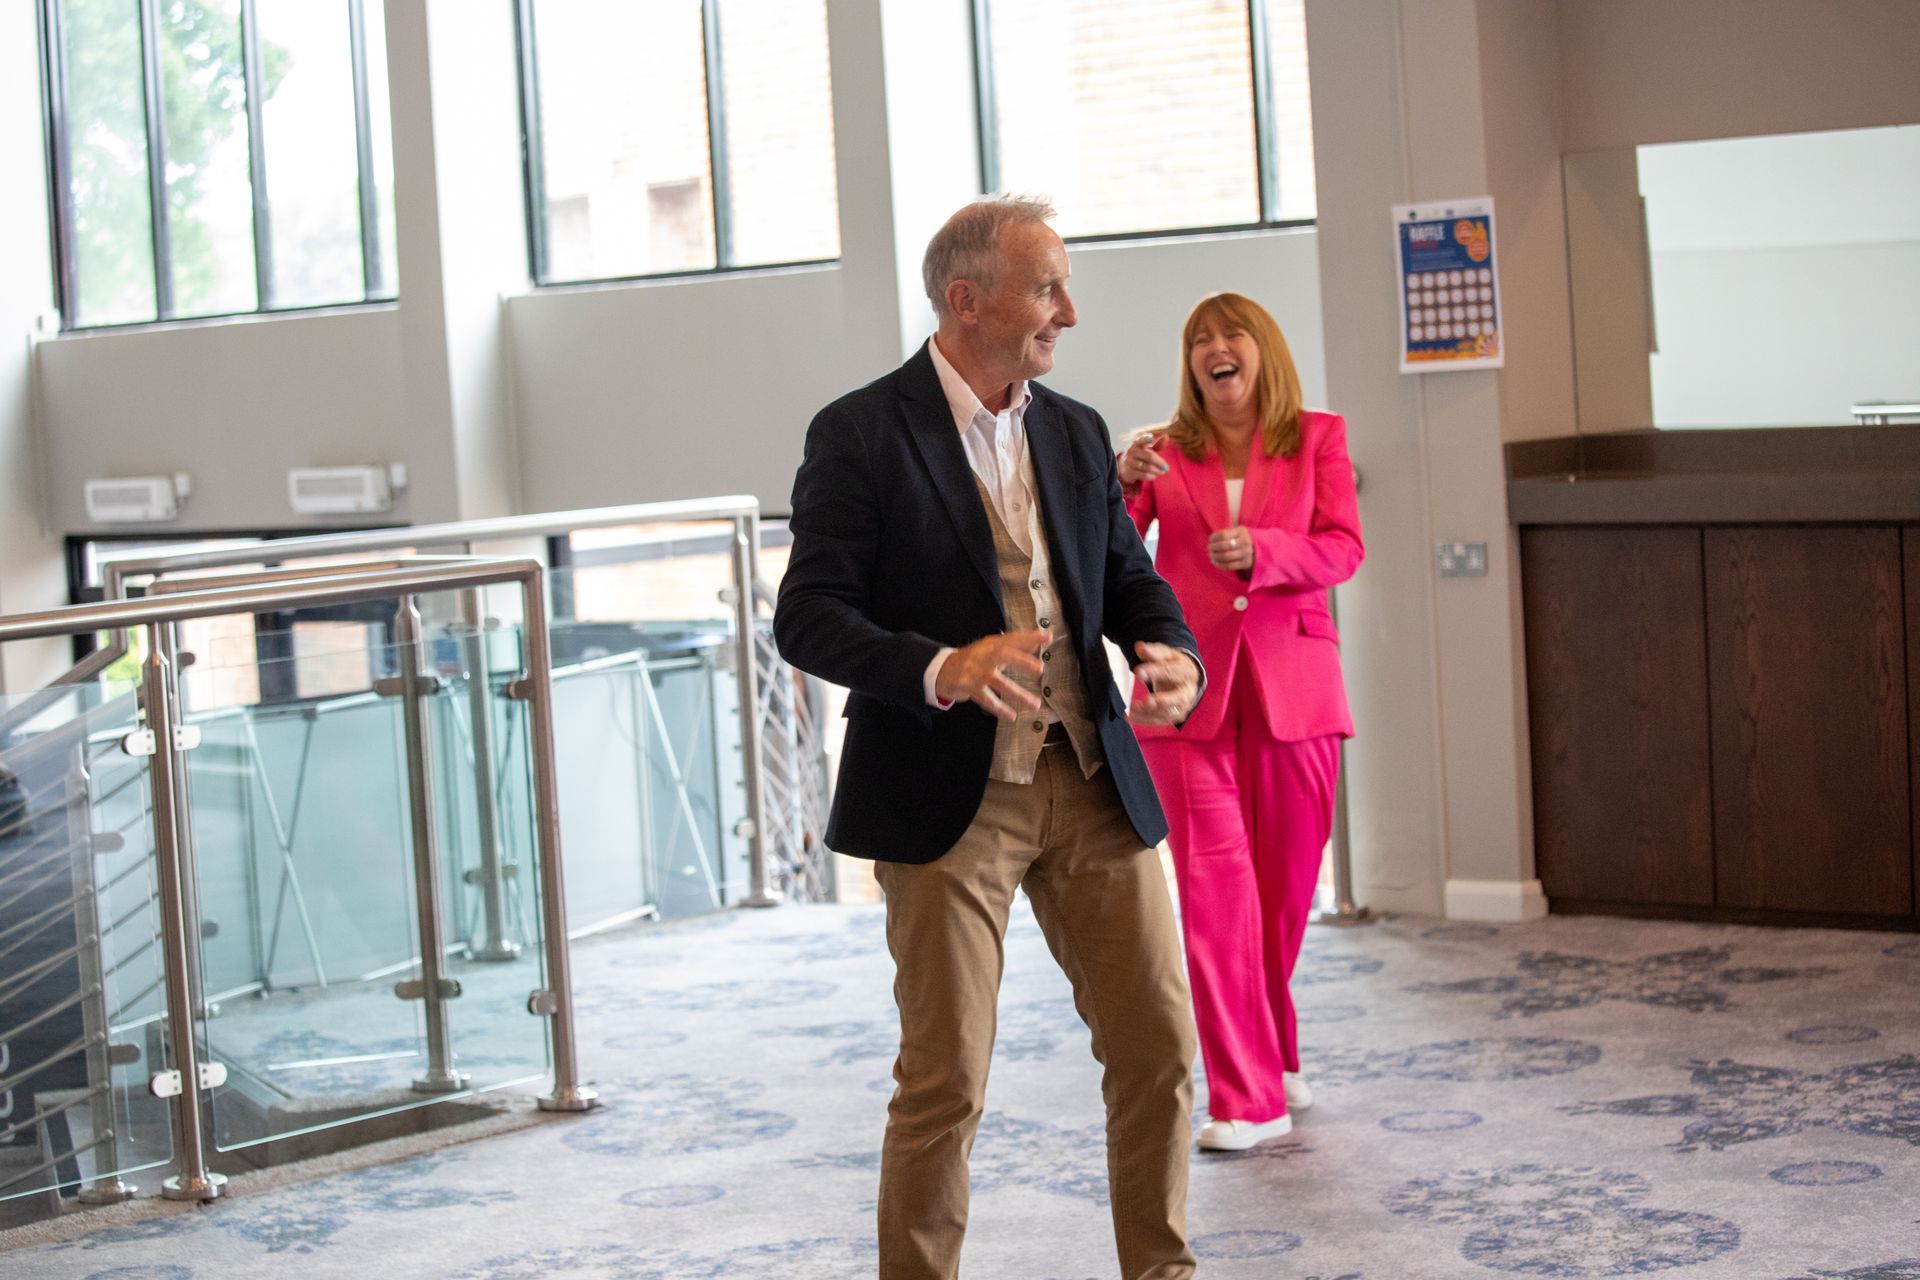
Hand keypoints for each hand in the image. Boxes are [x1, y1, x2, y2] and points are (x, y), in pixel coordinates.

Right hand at [935, 629, 1050, 720]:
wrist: (943, 670)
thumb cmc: (974, 659)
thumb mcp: (993, 648)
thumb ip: (1017, 644)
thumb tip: (1042, 638)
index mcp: (992, 644)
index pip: (1012, 638)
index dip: (1029, 637)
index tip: (1047, 637)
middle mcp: (984, 656)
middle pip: (1003, 655)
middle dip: (1022, 661)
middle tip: (1040, 669)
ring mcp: (976, 672)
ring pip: (999, 683)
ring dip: (1018, 694)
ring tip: (1035, 704)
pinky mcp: (969, 687)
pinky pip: (987, 700)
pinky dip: (999, 709)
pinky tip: (1011, 715)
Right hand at [1117, 435, 1168, 486]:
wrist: (1125, 469)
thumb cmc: (1140, 457)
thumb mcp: (1148, 449)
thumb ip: (1157, 444)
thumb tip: (1166, 436)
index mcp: (1137, 444)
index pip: (1142, 440)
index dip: (1147, 439)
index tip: (1153, 437)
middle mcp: (1132, 451)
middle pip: (1150, 456)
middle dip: (1160, 462)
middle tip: (1166, 467)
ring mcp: (1129, 462)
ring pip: (1148, 467)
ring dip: (1157, 471)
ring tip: (1162, 472)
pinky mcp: (1129, 472)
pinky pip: (1144, 475)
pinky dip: (1151, 476)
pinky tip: (1154, 475)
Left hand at [1128, 642, 1199, 725]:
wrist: (1186, 678)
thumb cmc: (1173, 664)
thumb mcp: (1165, 654)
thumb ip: (1153, 652)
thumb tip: (1139, 647)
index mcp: (1186, 672)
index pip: (1171, 672)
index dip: (1154, 672)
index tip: (1138, 672)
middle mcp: (1188, 691)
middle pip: (1178, 697)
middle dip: (1163, 700)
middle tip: (1147, 701)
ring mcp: (1183, 705)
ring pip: (1168, 712)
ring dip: (1149, 712)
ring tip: (1132, 709)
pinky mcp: (1175, 715)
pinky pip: (1160, 720)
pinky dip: (1144, 720)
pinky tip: (1129, 717)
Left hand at [1207, 524, 1254, 571]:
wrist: (1259, 547)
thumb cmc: (1242, 538)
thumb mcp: (1237, 531)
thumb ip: (1225, 534)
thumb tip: (1210, 541)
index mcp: (1241, 531)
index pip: (1222, 535)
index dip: (1213, 538)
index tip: (1209, 541)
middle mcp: (1245, 542)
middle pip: (1223, 546)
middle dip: (1213, 548)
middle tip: (1209, 549)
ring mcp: (1247, 553)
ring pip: (1226, 557)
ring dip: (1215, 557)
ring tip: (1211, 556)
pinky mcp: (1246, 563)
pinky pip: (1229, 566)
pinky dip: (1219, 564)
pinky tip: (1215, 562)